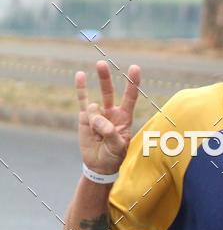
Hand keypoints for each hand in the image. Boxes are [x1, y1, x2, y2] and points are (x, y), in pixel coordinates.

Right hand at [76, 60, 140, 174]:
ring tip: (96, 135)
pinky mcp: (85, 117)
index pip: (130, 98)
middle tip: (101, 64)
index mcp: (124, 119)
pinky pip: (82, 100)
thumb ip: (110, 133)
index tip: (134, 68)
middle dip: (105, 77)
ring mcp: (98, 113)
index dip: (132, 83)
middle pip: (109, 91)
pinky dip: (81, 88)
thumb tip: (97, 119)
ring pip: (94, 107)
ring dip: (95, 121)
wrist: (99, 165)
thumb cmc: (113, 157)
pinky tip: (80, 75)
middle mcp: (112, 113)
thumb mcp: (117, 148)